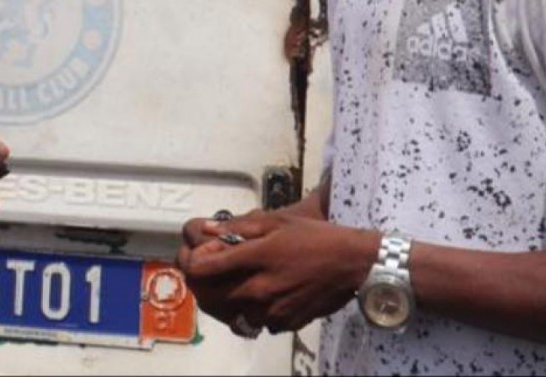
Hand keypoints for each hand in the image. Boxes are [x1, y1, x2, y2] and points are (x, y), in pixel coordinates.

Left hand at [177, 209, 378, 334]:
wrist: (351, 263)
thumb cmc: (313, 236)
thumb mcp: (275, 221)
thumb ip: (237, 226)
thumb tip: (206, 229)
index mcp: (255, 258)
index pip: (202, 268)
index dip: (194, 260)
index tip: (204, 252)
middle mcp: (259, 289)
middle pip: (208, 296)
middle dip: (202, 283)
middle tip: (210, 270)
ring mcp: (271, 311)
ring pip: (228, 314)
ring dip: (222, 301)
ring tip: (231, 284)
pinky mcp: (283, 324)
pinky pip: (252, 323)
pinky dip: (246, 312)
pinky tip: (255, 297)